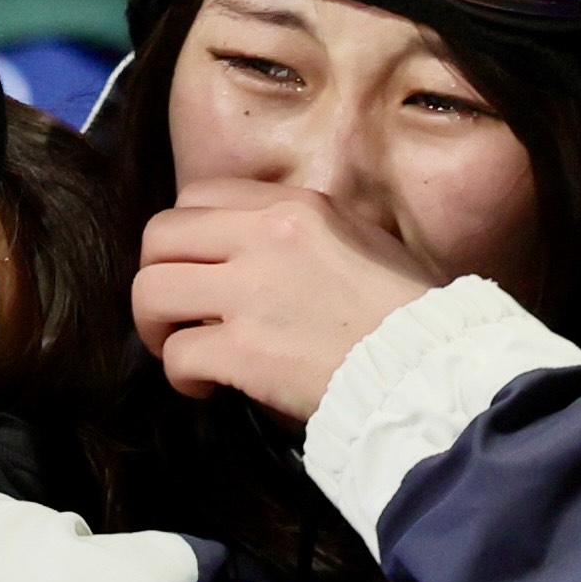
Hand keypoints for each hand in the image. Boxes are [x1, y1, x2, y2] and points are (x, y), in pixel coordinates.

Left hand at [132, 178, 446, 420]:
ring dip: (156, 325)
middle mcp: (265, 237)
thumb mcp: (364, 240)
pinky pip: (177, 355)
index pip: (198, 195)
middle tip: (175, 310)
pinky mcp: (244, 350)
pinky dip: (181, 375)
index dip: (185, 236)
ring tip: (180, 347)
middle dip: (156, 275)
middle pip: (160, 237)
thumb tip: (262, 250)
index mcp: (294, 206)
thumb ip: (306, 233)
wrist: (430, 369)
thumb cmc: (411, 314)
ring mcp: (250, 293)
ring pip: (151, 291)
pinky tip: (206, 386)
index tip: (198, 268)